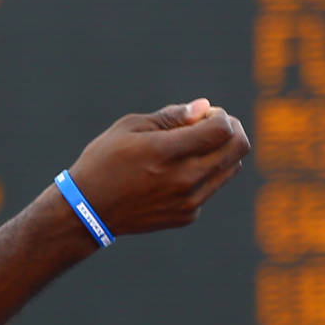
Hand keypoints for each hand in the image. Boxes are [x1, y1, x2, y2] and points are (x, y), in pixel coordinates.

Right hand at [64, 100, 251, 237]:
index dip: (221, 116)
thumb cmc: (103, 162)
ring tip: (195, 148)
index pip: (223, 130)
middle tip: (211, 126)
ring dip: (221, 152)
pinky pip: (211, 188)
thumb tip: (203, 108)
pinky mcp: (186, 215)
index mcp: (166, 153)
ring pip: (231, 168)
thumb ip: (171, 116)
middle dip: (231, 130)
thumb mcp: (130, 128)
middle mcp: (182, 180)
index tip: (204, 115)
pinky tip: (176, 174)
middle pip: (238, 148)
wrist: (86, 212)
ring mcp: (187, 201)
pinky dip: (203, 175)